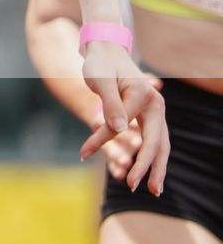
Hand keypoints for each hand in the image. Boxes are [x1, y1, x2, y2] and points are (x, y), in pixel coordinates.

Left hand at [80, 43, 168, 194]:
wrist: (106, 53)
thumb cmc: (100, 64)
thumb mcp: (100, 80)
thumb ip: (111, 104)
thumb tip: (120, 130)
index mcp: (144, 95)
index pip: (122, 124)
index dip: (102, 139)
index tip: (82, 153)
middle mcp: (156, 105)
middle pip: (156, 141)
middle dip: (147, 166)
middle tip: (137, 188)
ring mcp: (155, 112)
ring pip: (160, 145)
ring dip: (155, 167)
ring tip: (153, 190)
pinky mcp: (149, 117)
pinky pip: (153, 141)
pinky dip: (151, 158)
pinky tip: (148, 174)